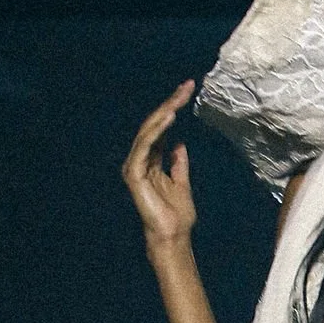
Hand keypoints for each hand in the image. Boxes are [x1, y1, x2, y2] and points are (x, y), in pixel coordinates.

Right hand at [123, 82, 198, 256]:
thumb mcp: (182, 182)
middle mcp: (140, 161)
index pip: (161, 129)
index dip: (173, 109)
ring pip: (148, 132)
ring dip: (164, 112)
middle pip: (154, 126)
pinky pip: (144, 147)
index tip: (188, 91)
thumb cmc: (177, 215)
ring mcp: (135, 167)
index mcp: (151, 162)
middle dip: (170, 104)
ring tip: (179, 98)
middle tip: (187, 86)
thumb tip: (179, 144)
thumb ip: (178, 163)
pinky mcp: (134, 174)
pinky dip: (156, 131)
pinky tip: (170, 118)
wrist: (173, 236)